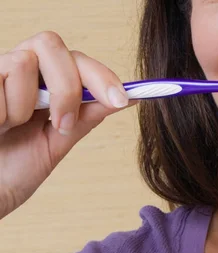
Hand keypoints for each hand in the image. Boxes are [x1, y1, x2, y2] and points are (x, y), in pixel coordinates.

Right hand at [0, 31, 136, 218]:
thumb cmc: (14, 167)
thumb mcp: (58, 142)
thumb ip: (87, 116)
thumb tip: (129, 99)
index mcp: (42, 80)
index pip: (76, 59)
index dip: (101, 75)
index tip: (121, 100)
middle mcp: (17, 68)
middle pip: (51, 44)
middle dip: (66, 88)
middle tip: (62, 125)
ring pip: (22, 63)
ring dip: (24, 107)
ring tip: (10, 128)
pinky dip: (1, 113)